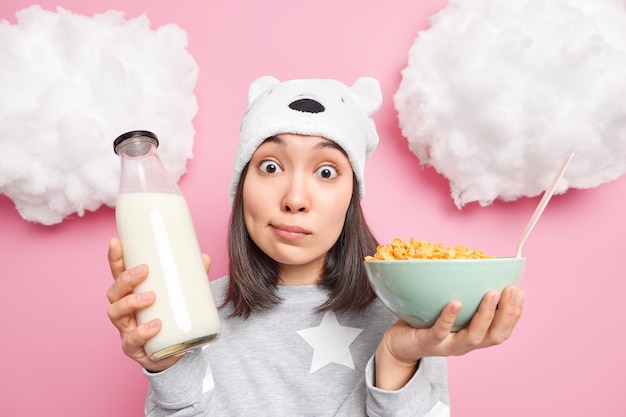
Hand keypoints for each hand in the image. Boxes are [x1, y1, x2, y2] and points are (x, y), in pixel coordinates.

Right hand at [105, 237, 211, 372]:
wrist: (173, 350)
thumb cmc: (171, 317)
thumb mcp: (180, 295)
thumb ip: (192, 277)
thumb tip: (204, 257)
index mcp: (131, 293)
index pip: (117, 273)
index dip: (114, 258)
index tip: (115, 242)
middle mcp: (123, 309)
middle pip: (114, 291)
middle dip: (126, 279)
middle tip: (144, 270)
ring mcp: (125, 328)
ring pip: (116, 313)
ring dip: (131, 302)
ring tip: (151, 297)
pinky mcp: (133, 348)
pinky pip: (132, 340)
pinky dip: (142, 332)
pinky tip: (156, 325)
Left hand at [375, 285, 524, 389]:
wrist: (399, 345)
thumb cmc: (426, 322)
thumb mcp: (450, 310)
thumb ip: (465, 296)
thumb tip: (478, 266)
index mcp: (475, 336)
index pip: (503, 329)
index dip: (515, 313)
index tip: (519, 291)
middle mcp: (466, 344)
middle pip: (495, 336)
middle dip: (508, 313)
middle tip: (512, 290)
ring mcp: (448, 345)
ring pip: (473, 337)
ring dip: (485, 315)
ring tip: (491, 294)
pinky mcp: (428, 343)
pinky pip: (441, 332)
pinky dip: (449, 317)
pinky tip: (455, 303)